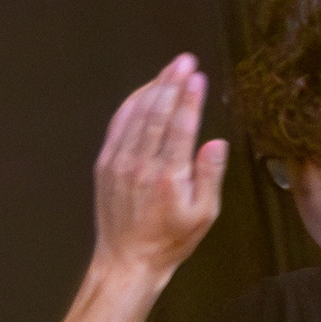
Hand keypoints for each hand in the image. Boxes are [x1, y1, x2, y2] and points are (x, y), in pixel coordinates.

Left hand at [93, 56, 227, 281]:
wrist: (127, 261)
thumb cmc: (171, 240)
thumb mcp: (203, 215)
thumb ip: (210, 177)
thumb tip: (215, 143)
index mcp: (168, 177)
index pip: (180, 127)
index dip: (190, 98)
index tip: (198, 76)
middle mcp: (140, 166)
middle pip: (157, 113)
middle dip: (172, 82)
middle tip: (185, 60)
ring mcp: (118, 163)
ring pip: (136, 115)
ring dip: (154, 87)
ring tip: (171, 68)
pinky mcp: (105, 165)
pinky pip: (118, 125)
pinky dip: (132, 104)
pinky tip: (146, 90)